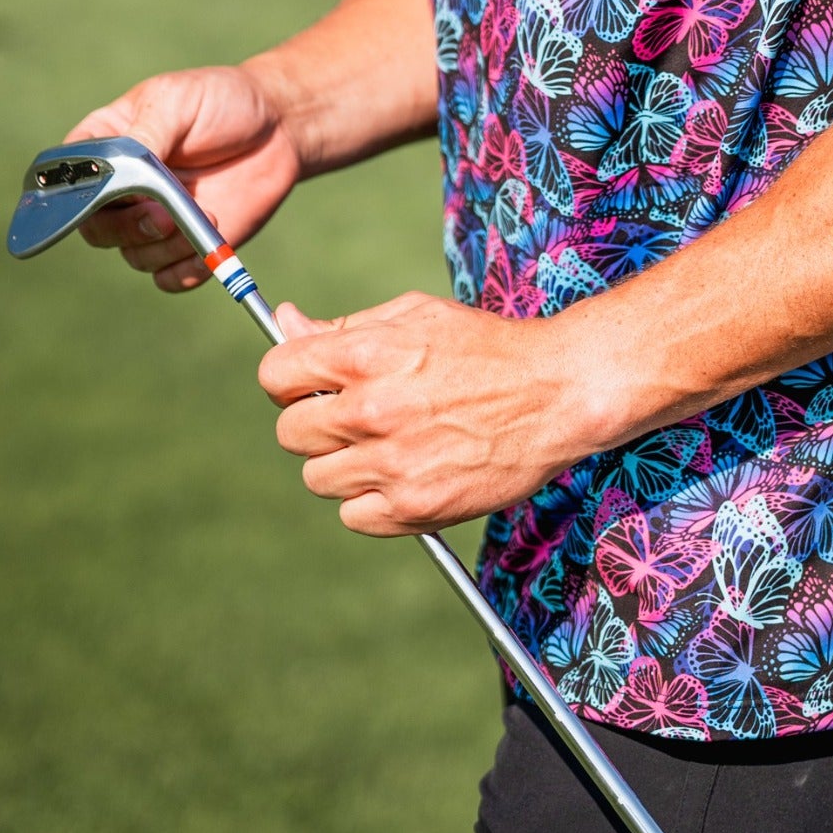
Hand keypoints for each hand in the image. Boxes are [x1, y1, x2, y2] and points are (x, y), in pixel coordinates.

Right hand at [62, 63, 302, 292]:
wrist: (279, 127)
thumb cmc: (222, 101)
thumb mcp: (176, 103)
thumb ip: (146, 135)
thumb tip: (122, 171)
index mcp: (106, 148)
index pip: (66, 181)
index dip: (79, 195)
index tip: (111, 193)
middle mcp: (123, 190)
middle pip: (96, 228)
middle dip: (127, 227)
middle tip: (163, 216)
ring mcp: (153, 219)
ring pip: (133, 255)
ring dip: (165, 246)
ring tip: (205, 217)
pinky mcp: (186, 245)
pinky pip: (168, 278)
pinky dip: (184, 269)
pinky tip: (209, 247)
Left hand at [259, 293, 598, 535]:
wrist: (557, 392)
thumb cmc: (485, 347)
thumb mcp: (415, 315)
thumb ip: (344, 327)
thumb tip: (285, 320)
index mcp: (367, 354)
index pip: (276, 375)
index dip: (289, 378)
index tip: (310, 384)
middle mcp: (373, 410)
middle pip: (290, 433)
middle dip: (313, 422)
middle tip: (353, 416)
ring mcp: (394, 464)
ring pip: (318, 478)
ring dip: (342, 463)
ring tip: (386, 444)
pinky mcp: (416, 508)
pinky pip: (354, 516)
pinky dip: (370, 501)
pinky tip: (403, 473)